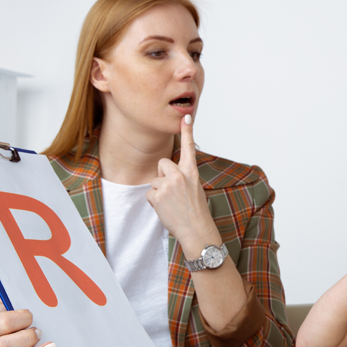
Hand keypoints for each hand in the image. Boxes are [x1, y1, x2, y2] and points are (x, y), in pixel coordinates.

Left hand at [146, 115, 220, 255]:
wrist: (197, 230)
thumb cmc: (196, 211)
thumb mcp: (195, 188)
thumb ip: (183, 177)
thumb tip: (168, 174)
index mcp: (192, 172)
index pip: (189, 147)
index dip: (188, 131)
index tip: (186, 116)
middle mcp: (180, 175)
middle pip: (162, 163)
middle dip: (163, 175)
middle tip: (173, 191)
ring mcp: (168, 185)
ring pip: (155, 180)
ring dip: (159, 192)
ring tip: (171, 204)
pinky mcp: (157, 195)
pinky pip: (150, 193)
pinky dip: (155, 202)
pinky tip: (166, 209)